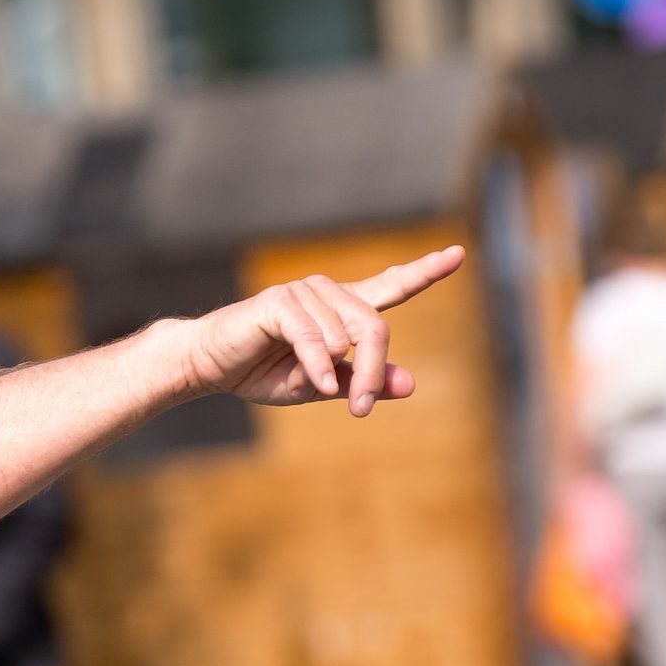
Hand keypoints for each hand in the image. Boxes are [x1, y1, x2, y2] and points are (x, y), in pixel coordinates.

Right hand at [178, 246, 462, 416]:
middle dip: (375, 371)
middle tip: (362, 409)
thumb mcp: (319, 386)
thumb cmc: (259, 372)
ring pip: (348, 335)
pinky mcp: (280, 303)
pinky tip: (311, 385)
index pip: (391, 285)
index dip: (425, 272)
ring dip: (338, 373)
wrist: (208, 366)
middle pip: (377, 326)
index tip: (458, 255)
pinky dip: (317, 367)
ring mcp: (303, 293)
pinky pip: (316, 339)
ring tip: (313, 389)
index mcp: (340, 310)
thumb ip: (362, 381)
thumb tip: (410, 383)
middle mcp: (326, 293)